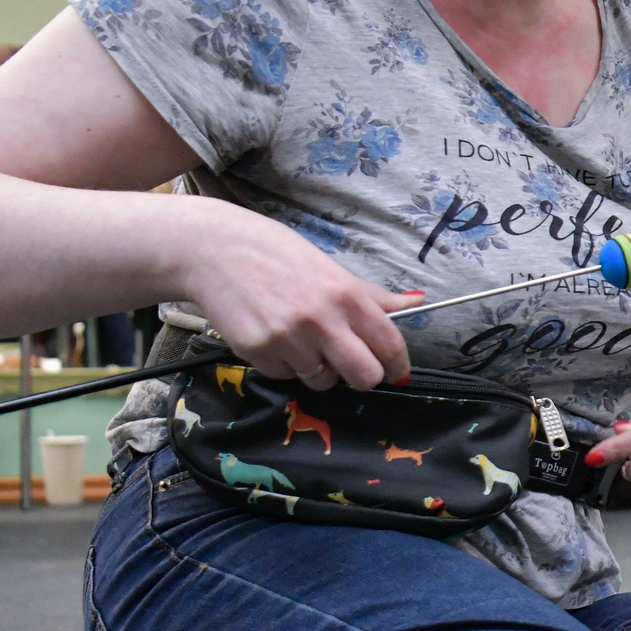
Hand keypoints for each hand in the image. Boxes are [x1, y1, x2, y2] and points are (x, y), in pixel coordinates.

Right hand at [179, 205, 419, 389]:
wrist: (214, 248)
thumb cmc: (277, 254)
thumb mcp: (331, 269)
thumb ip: (372, 296)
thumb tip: (416, 303)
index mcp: (347, 295)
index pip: (390, 345)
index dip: (397, 365)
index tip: (397, 372)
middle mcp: (322, 319)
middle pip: (365, 376)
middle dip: (362, 377)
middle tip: (350, 365)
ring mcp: (289, 338)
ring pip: (322, 381)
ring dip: (318, 369)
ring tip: (302, 340)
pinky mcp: (257, 351)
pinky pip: (286, 376)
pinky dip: (285, 365)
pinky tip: (274, 336)